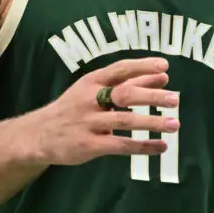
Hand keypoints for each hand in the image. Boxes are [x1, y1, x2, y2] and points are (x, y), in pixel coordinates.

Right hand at [35, 57, 179, 165]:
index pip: (120, 69)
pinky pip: (120, 145)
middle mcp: (90, 99)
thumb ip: (126, 83)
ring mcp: (89, 123)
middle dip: (151, 96)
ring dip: (151, 123)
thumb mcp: (93, 89)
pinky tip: (160, 147)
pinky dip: (142, 146)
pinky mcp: (89, 145)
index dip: (142, 66)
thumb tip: (162, 76)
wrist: (38, 135)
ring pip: (125, 121)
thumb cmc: (73, 107)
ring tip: (174, 124)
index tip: (165, 66)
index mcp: (92, 81)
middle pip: (124, 94)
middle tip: (175, 98)